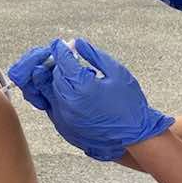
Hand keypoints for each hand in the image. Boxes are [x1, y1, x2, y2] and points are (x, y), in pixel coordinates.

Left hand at [44, 38, 172, 160]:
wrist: (134, 138)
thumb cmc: (130, 105)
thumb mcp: (117, 73)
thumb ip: (94, 55)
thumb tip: (77, 43)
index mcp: (82, 88)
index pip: (63, 62)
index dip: (62, 50)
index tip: (62, 43)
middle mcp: (68, 104)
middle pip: (53, 76)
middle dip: (58, 63)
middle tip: (68, 56)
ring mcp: (63, 118)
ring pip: (47, 91)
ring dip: (54, 78)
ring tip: (68, 72)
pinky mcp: (63, 128)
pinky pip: (50, 106)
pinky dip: (55, 94)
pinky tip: (69, 89)